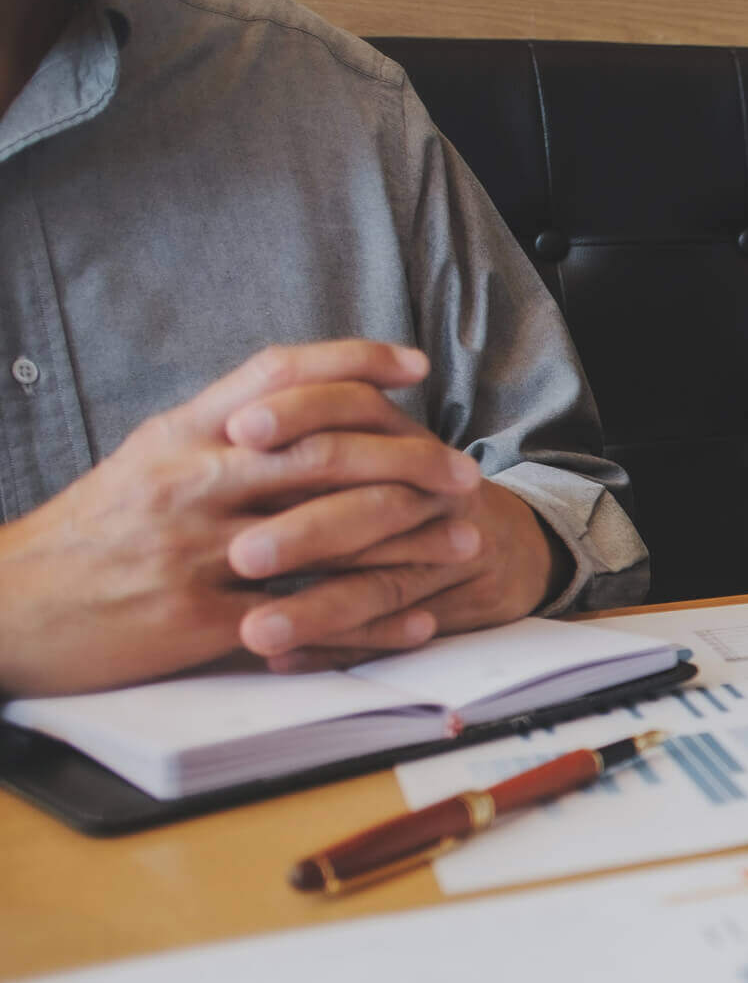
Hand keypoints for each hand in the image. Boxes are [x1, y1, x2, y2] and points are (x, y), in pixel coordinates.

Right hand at [0, 342, 472, 695]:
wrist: (7, 606)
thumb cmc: (89, 535)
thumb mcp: (145, 461)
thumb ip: (218, 431)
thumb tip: (294, 401)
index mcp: (180, 435)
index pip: (278, 376)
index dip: (353, 361)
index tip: (416, 365)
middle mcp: (190, 482)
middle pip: (321, 453)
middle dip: (408, 460)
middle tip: (466, 472)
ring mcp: (194, 551)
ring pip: (324, 533)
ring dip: (407, 537)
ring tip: (466, 539)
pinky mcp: (196, 621)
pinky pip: (302, 619)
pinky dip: (369, 620)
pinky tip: (418, 618)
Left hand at [219, 378, 565, 670]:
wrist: (502, 542)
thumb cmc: (405, 486)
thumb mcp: (376, 438)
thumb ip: (318, 422)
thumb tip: (226, 418)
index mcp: (400, 434)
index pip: (352, 407)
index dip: (299, 413)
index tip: (239, 430)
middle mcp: (434, 488)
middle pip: (373, 504)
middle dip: (306, 532)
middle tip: (240, 556)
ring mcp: (453, 551)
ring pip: (384, 584)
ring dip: (317, 610)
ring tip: (255, 632)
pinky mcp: (458, 605)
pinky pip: (394, 635)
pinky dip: (339, 649)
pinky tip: (285, 660)